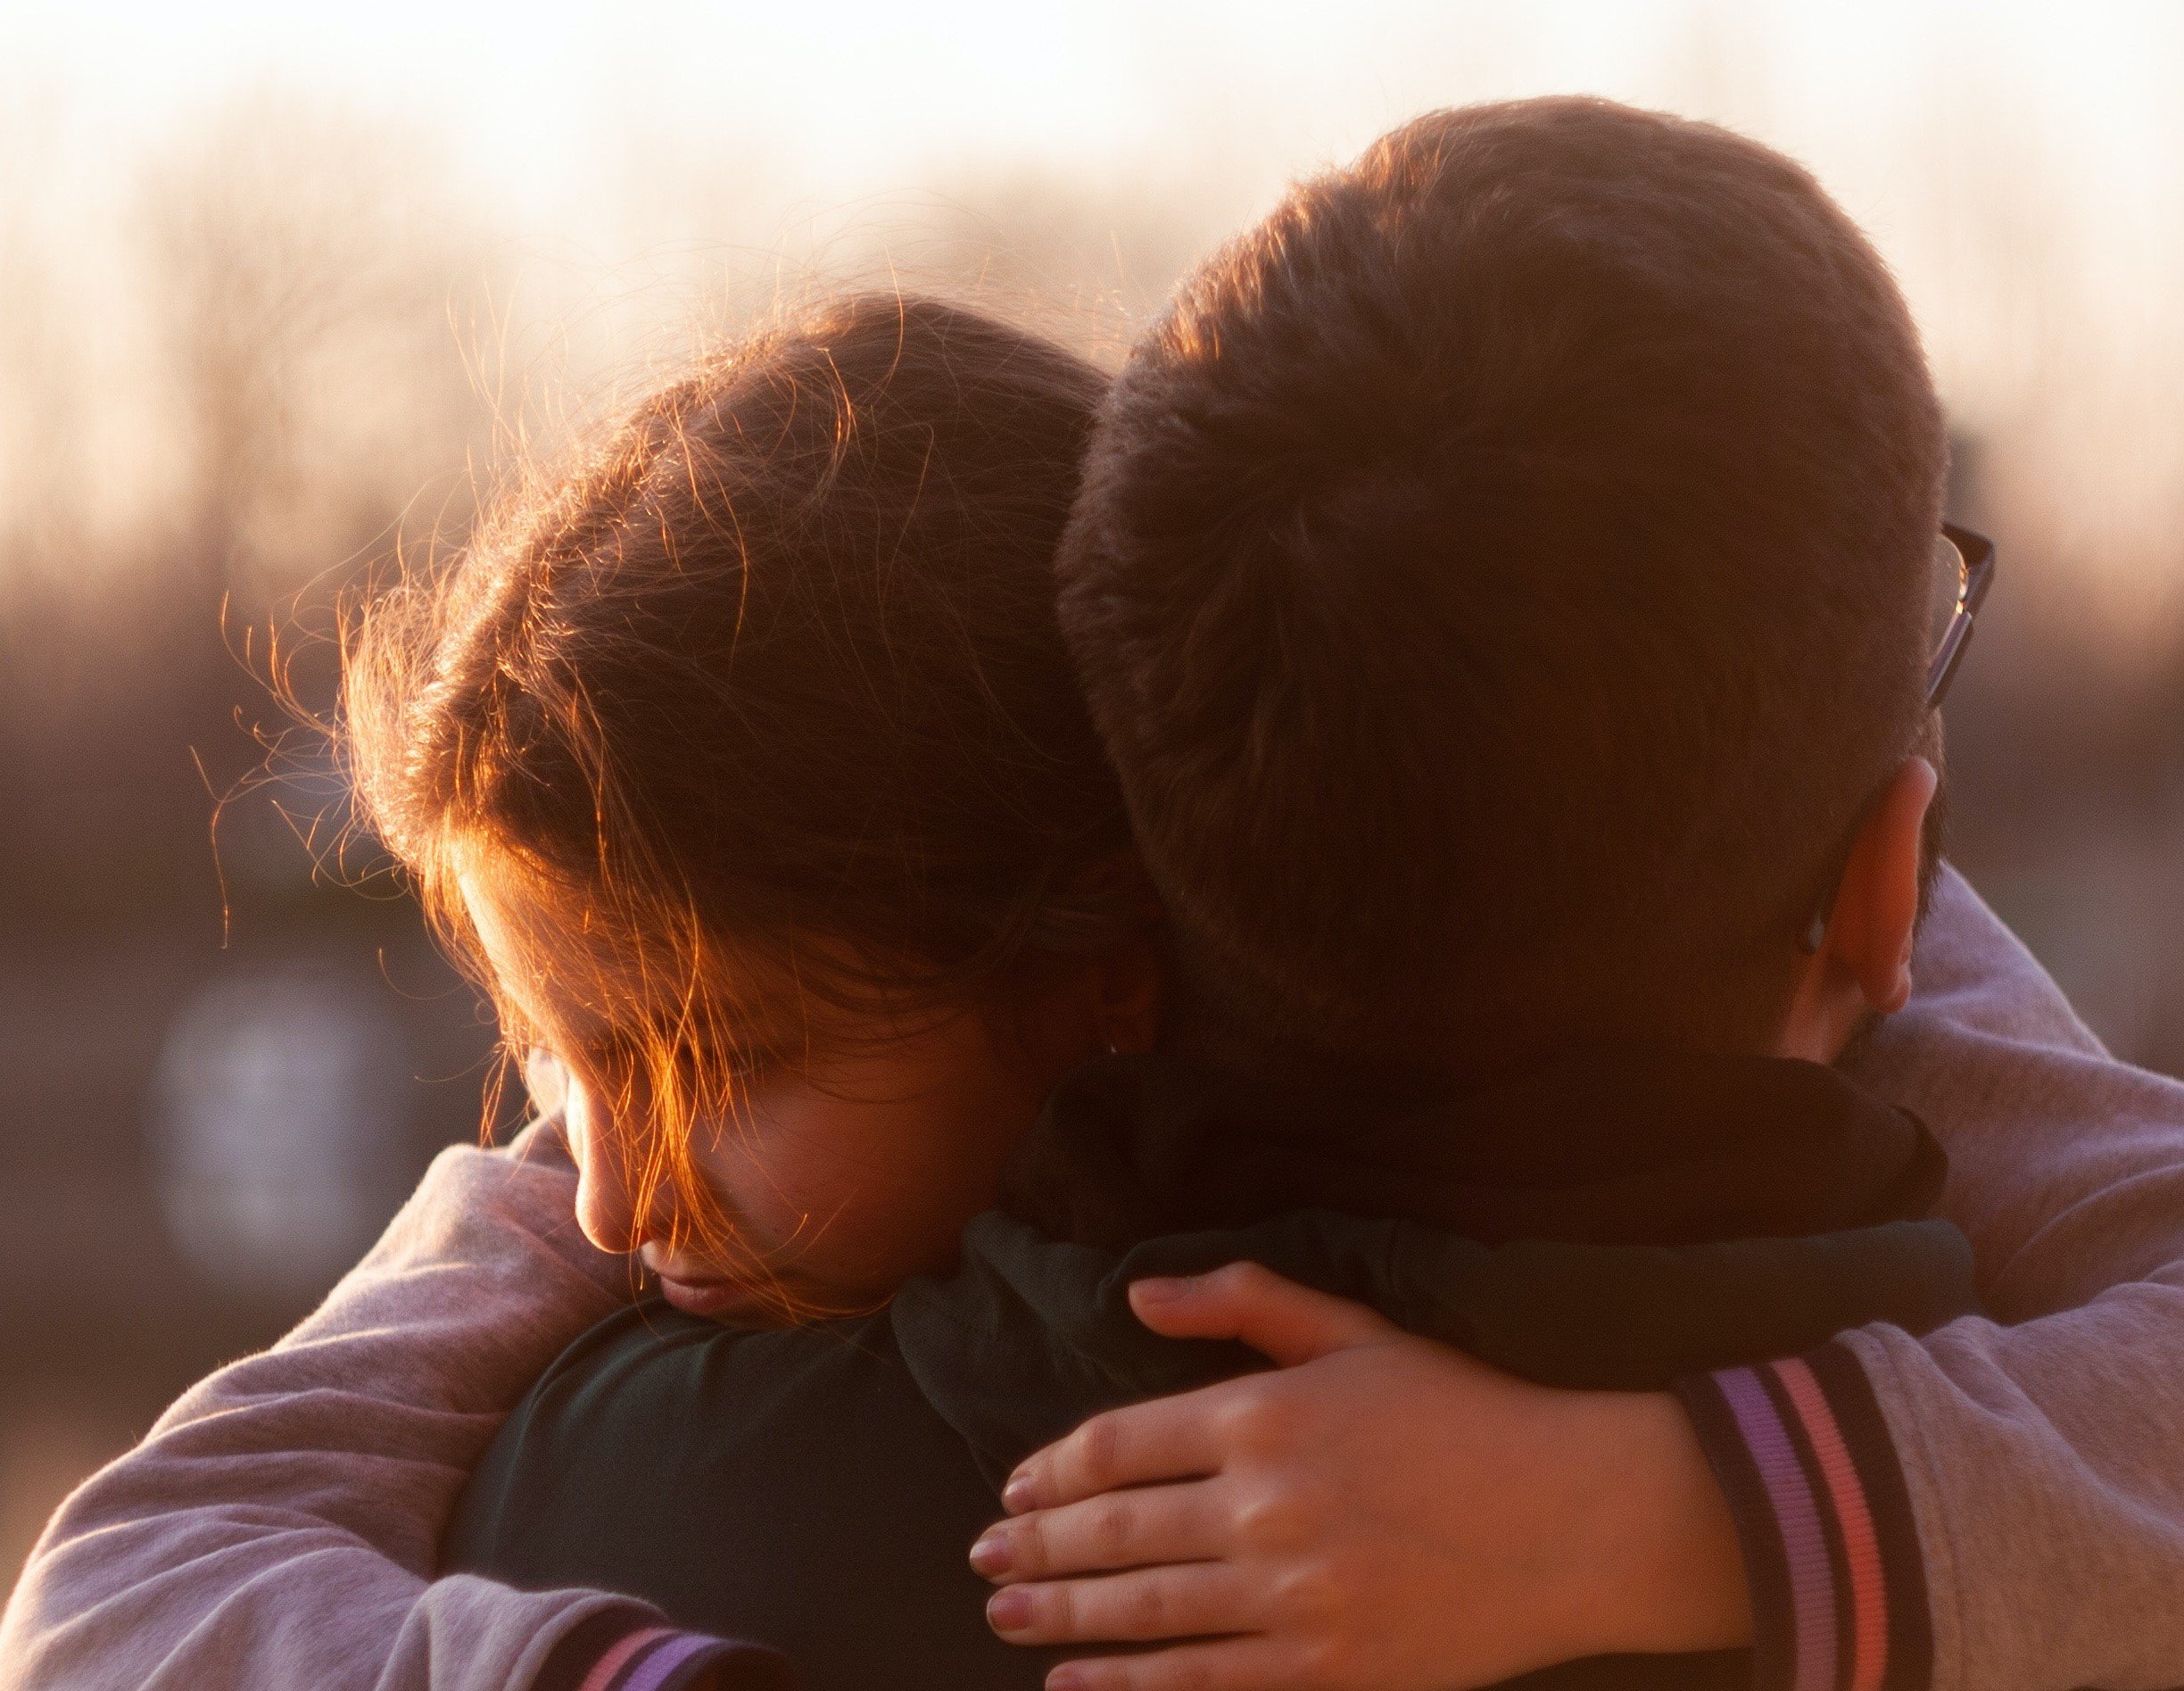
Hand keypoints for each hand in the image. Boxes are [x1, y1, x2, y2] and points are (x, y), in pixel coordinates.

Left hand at [970, 1263, 1750, 1690]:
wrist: (1574, 1516)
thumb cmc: (1464, 1410)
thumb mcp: (1354, 1329)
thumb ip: (1242, 1303)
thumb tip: (1136, 1297)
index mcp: (1263, 1413)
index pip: (1117, 1445)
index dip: (1051, 1472)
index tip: (1014, 1491)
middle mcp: (1262, 1504)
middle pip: (1113, 1530)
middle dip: (1035, 1548)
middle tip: (983, 1561)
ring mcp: (1291, 1595)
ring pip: (1141, 1610)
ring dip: (1059, 1617)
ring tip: (1003, 1617)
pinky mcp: (1323, 1667)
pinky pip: (1198, 1682)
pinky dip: (1125, 1687)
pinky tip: (1074, 1688)